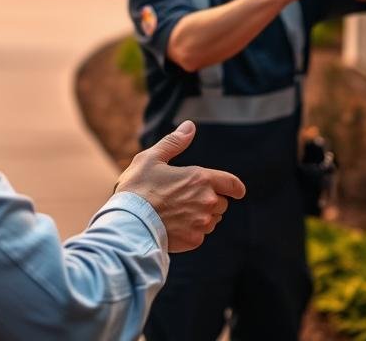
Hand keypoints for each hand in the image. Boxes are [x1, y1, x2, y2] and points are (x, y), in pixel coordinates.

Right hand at [115, 121, 244, 252]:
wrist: (129, 223)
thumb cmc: (138, 187)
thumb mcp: (152, 158)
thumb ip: (174, 142)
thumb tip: (189, 126)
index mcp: (200, 178)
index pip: (232, 184)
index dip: (235, 187)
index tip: (237, 191)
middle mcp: (207, 201)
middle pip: (222, 203)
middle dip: (210, 200)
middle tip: (188, 198)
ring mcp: (202, 222)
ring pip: (212, 220)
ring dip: (203, 216)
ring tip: (180, 213)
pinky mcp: (194, 240)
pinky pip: (200, 234)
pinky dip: (192, 231)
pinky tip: (175, 226)